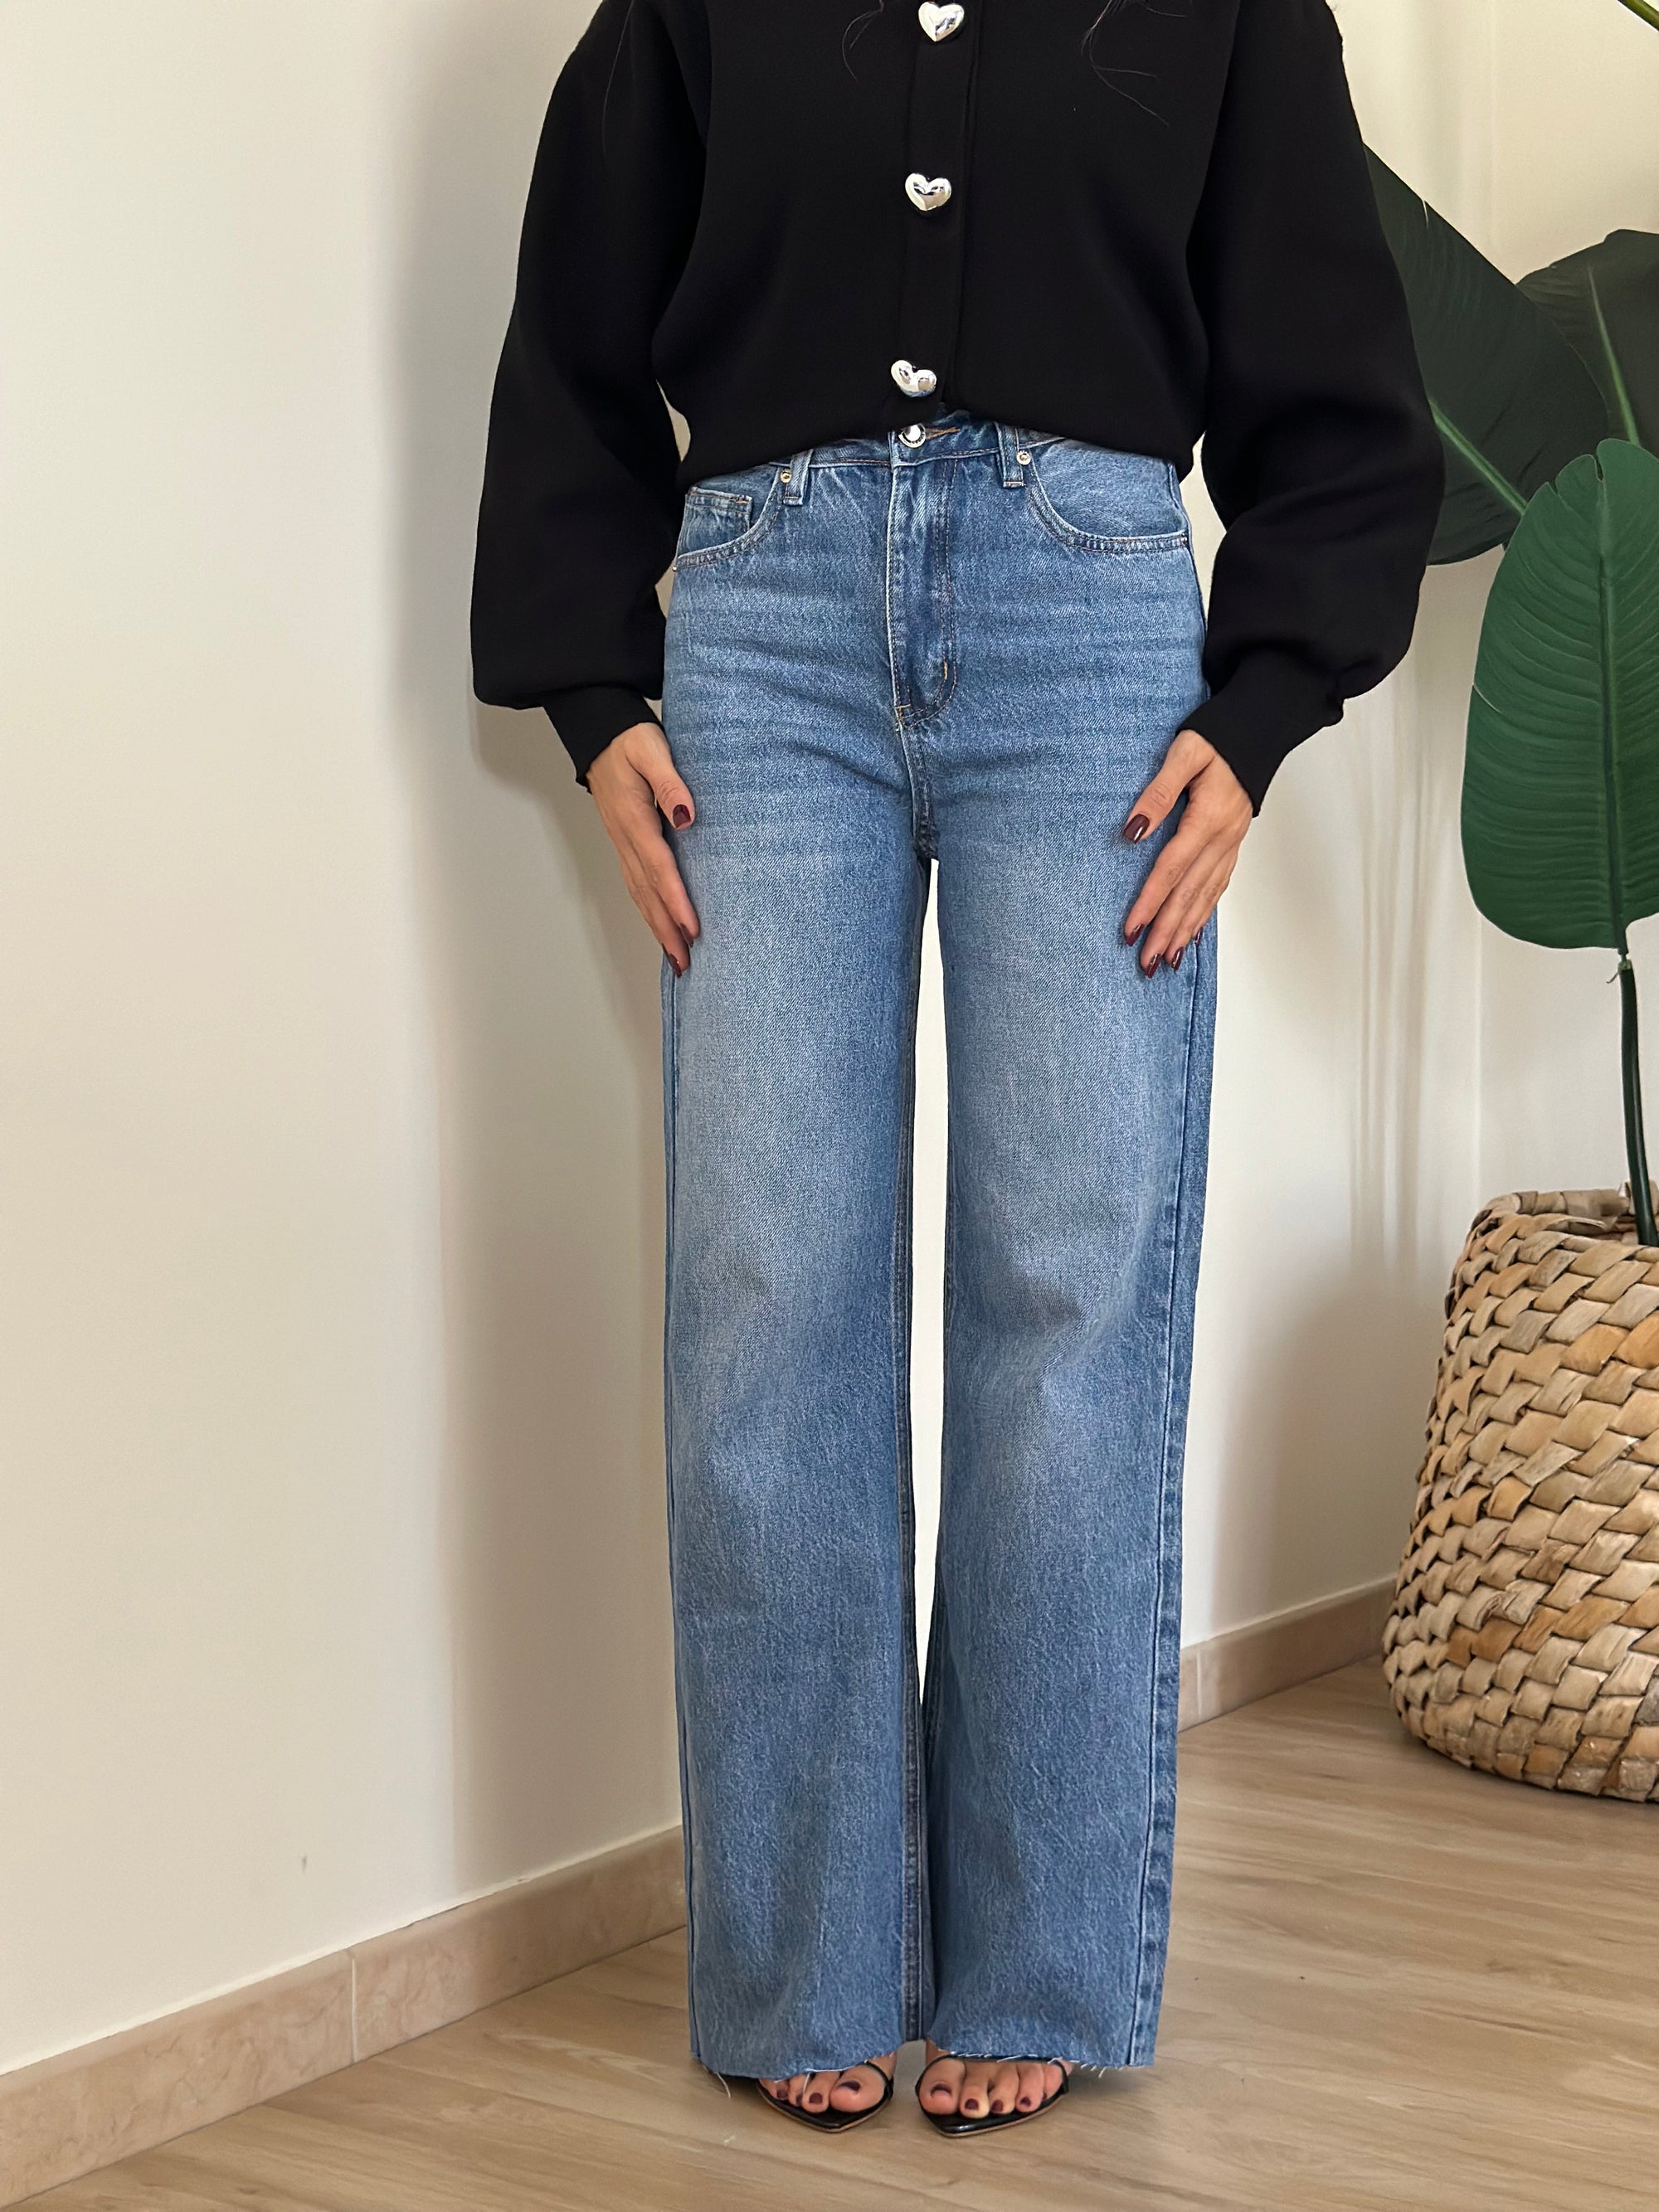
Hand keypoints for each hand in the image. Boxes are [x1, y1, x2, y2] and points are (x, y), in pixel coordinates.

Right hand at [586, 721, 700, 974]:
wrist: (600, 734)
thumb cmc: (631, 740)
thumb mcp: (653, 750)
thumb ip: (670, 783)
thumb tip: (685, 816)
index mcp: (635, 820)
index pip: (660, 869)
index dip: (676, 902)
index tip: (693, 929)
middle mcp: (625, 839)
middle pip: (648, 893)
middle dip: (667, 930)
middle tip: (686, 963)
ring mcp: (622, 844)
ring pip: (639, 894)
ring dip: (657, 927)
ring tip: (676, 958)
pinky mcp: (624, 843)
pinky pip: (635, 884)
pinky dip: (648, 909)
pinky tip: (659, 925)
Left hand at [1121, 728, 1251, 973]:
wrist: (1259, 729)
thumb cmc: (1219, 737)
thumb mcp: (1184, 753)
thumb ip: (1158, 792)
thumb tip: (1133, 831)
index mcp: (1208, 819)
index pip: (1172, 870)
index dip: (1149, 903)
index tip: (1130, 930)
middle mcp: (1223, 839)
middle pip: (1189, 894)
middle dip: (1166, 931)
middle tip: (1145, 963)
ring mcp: (1231, 845)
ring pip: (1206, 896)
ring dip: (1185, 931)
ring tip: (1166, 960)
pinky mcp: (1232, 845)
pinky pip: (1218, 887)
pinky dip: (1204, 914)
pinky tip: (1191, 932)